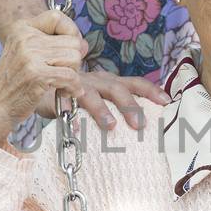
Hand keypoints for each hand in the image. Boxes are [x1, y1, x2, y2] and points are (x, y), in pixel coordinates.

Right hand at [0, 12, 88, 142]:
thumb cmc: (14, 83)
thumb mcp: (28, 55)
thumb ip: (55, 45)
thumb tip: (84, 44)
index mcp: (21, 28)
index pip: (57, 17)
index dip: (70, 31)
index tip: (68, 48)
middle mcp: (25, 38)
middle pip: (73, 40)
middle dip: (74, 60)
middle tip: (63, 73)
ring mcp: (30, 55)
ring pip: (75, 58)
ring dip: (74, 75)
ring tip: (61, 84)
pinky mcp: (37, 74)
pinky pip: (71, 76)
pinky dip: (74, 88)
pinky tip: (66, 93)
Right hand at [48, 66, 170, 132]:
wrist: (44, 86)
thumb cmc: (80, 98)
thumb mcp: (103, 99)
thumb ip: (119, 110)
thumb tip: (143, 128)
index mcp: (111, 82)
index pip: (135, 83)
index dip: (151, 90)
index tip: (166, 102)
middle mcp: (98, 81)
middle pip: (117, 88)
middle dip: (130, 106)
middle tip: (140, 125)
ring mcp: (78, 86)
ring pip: (92, 94)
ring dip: (101, 110)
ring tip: (111, 126)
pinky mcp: (58, 94)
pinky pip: (64, 104)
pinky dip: (70, 115)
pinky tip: (75, 129)